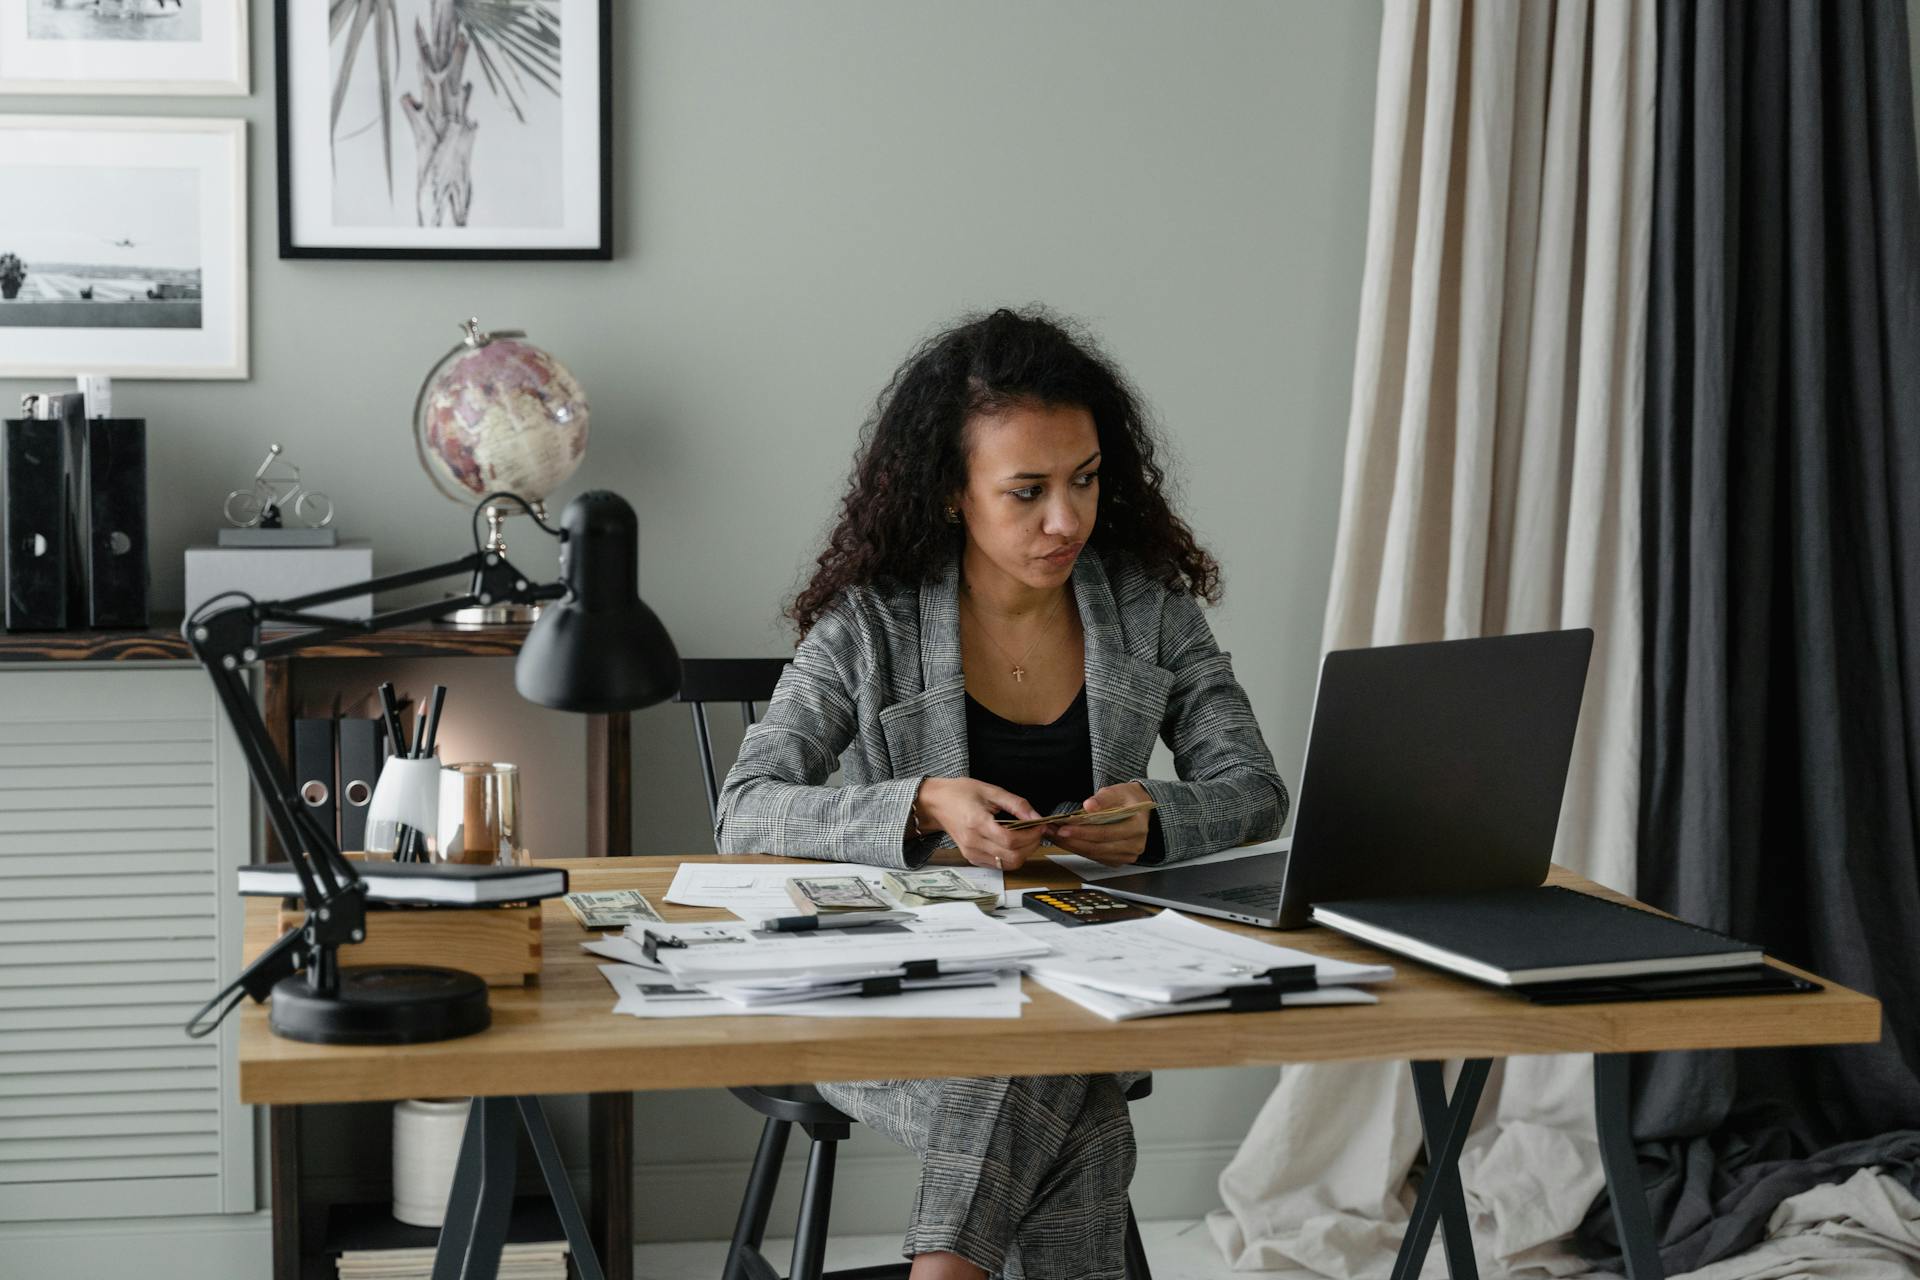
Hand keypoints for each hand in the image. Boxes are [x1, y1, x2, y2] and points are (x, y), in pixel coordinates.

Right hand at [912, 777, 1049, 871]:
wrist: (936, 803)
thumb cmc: (960, 793)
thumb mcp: (991, 791)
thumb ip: (1016, 804)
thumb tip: (1036, 817)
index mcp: (977, 822)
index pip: (1010, 839)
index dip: (1030, 835)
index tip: (1039, 826)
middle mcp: (973, 842)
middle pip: (1012, 856)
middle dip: (1031, 845)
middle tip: (1036, 832)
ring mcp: (971, 853)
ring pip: (1007, 864)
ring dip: (1023, 853)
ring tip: (1026, 837)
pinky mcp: (972, 858)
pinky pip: (998, 865)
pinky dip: (1011, 856)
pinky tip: (1012, 842)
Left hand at [1048, 782, 1152, 865]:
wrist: (1139, 808)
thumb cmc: (1128, 799)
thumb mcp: (1117, 791)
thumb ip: (1103, 798)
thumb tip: (1088, 806)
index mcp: (1137, 827)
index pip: (1106, 833)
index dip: (1083, 832)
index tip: (1064, 827)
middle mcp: (1135, 845)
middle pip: (1098, 847)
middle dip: (1072, 840)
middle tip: (1052, 832)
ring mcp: (1127, 855)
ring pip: (1094, 854)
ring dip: (1072, 846)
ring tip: (1054, 835)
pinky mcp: (1118, 860)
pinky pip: (1095, 857)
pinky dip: (1078, 849)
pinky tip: (1066, 841)